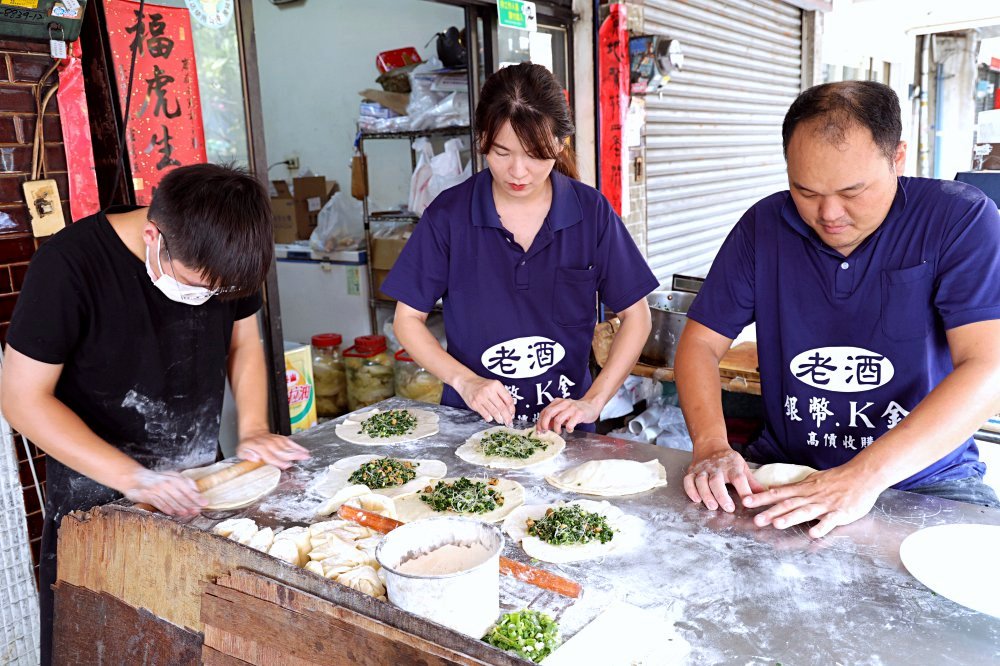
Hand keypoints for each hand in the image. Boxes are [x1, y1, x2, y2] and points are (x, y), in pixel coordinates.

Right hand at [122, 468, 206, 516]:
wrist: (136, 478)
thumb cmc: (159, 479)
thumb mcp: (173, 477)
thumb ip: (186, 483)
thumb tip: (197, 491)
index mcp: (174, 478)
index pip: (188, 489)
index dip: (196, 497)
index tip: (204, 503)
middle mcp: (166, 482)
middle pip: (180, 496)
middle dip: (189, 504)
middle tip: (196, 511)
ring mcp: (157, 489)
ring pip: (170, 500)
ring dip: (179, 508)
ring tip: (186, 513)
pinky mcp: (148, 495)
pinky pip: (159, 503)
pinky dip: (166, 508)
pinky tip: (172, 513)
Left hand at [237, 431, 309, 468]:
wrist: (253, 432)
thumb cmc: (247, 445)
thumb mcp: (241, 451)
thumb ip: (246, 455)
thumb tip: (254, 458)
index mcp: (259, 447)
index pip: (270, 455)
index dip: (278, 461)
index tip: (286, 465)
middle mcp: (270, 443)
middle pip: (282, 451)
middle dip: (292, 455)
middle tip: (302, 459)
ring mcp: (276, 440)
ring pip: (288, 446)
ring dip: (298, 451)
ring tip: (306, 456)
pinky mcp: (281, 438)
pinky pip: (290, 442)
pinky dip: (298, 446)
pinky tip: (305, 451)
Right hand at [453, 375, 514, 425]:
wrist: (467, 382)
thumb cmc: (482, 385)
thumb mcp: (494, 385)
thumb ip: (502, 395)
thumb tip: (510, 410)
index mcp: (496, 385)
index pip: (508, 399)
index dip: (512, 409)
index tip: (512, 415)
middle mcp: (489, 391)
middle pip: (502, 407)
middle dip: (507, 417)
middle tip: (509, 423)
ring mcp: (481, 398)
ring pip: (494, 412)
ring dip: (499, 418)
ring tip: (500, 421)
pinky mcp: (475, 404)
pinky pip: (485, 414)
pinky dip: (489, 418)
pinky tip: (491, 418)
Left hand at [537, 397, 600, 433]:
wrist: (592, 405)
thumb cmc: (576, 410)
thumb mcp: (563, 412)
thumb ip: (554, 418)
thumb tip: (545, 427)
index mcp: (558, 402)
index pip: (545, 411)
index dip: (540, 422)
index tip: (539, 430)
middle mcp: (564, 403)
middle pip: (549, 413)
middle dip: (544, 424)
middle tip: (545, 432)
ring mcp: (572, 408)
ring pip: (558, 419)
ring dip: (556, 428)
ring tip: (559, 432)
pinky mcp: (579, 413)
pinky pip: (570, 423)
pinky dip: (568, 429)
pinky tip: (570, 430)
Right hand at [682, 446, 764, 512]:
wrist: (710, 445)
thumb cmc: (729, 461)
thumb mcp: (743, 467)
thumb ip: (752, 483)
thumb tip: (767, 496)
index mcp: (732, 466)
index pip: (739, 478)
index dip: (744, 490)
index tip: (748, 502)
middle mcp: (716, 467)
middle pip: (717, 481)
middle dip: (722, 495)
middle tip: (728, 508)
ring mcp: (703, 469)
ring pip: (702, 481)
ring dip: (706, 494)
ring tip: (712, 506)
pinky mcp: (692, 471)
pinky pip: (688, 480)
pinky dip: (690, 490)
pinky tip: (696, 499)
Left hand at [742, 465, 882, 537]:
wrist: (863, 475)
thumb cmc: (838, 478)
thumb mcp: (813, 479)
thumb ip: (794, 487)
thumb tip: (773, 488)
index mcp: (805, 488)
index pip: (779, 493)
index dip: (762, 498)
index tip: (746, 502)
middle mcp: (812, 496)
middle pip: (789, 503)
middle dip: (771, 511)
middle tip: (756, 520)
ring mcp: (826, 504)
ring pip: (806, 511)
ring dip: (791, 518)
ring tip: (776, 524)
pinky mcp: (840, 512)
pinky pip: (830, 521)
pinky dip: (821, 526)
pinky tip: (812, 533)